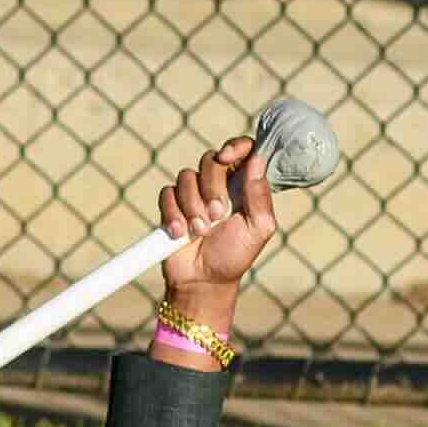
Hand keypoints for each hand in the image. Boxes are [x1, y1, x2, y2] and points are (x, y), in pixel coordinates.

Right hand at [155, 131, 279, 328]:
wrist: (203, 280)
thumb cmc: (235, 255)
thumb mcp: (258, 229)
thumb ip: (260, 196)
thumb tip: (258, 160)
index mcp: (243, 185)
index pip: (243, 150)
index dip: (235, 146)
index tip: (228, 157)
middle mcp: (219, 184)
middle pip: (211, 160)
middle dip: (212, 188)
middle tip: (217, 215)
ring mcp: (193, 193)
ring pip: (186, 176)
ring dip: (193, 206)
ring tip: (200, 231)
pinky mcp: (172, 204)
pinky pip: (167, 193)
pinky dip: (173, 214)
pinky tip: (179, 233)